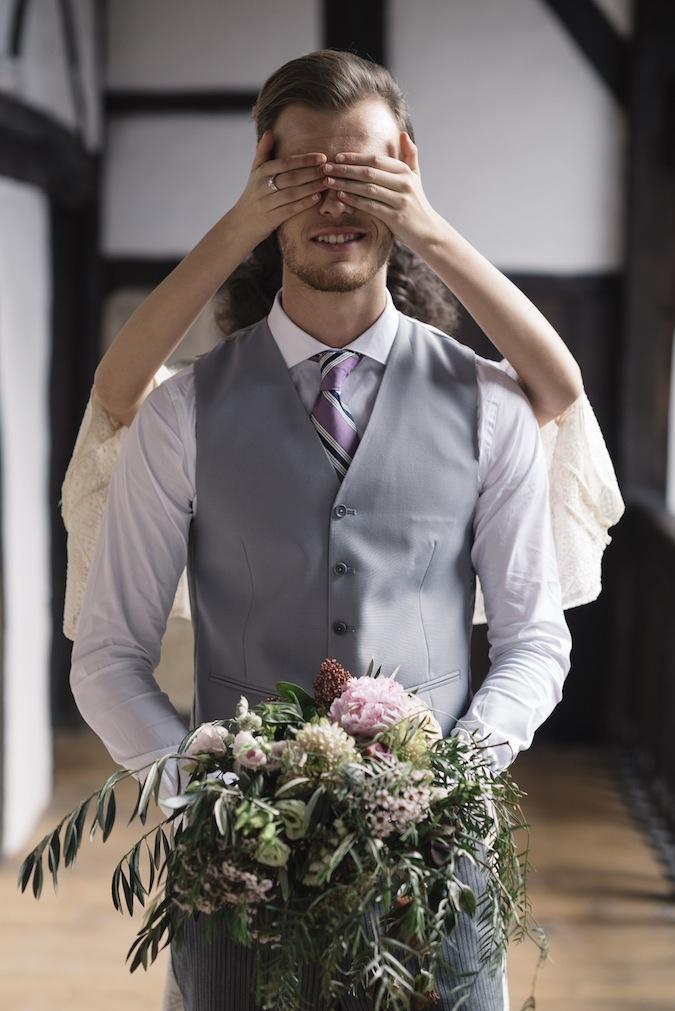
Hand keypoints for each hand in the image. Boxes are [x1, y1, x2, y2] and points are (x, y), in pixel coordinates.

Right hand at [229, 131, 328, 247]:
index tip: (322, 157)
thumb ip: (263, 152)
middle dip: (311, 173)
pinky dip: (304, 203)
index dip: (304, 160)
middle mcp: (262, 187)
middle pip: (291, 177)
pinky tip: (316, 198)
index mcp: (260, 172)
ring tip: (326, 182)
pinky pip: (290, 209)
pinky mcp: (271, 218)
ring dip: (311, 187)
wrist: (241, 223)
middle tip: (328, 169)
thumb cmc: (253, 194)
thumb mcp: (255, 172)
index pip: (285, 163)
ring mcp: (266, 203)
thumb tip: (269, 132)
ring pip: (292, 193)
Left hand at [320, 132, 442, 251]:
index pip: (376, 160)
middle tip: (327, 168)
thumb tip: (402, 133)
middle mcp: (404, 184)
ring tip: (329, 181)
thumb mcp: (416, 177)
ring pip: (368, 189)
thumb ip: (410, 155)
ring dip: (346, 184)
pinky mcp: (396, 217)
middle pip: (369, 172)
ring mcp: (400, 201)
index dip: (355, 158)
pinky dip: (354, 201)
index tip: (338, 157)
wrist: (428, 231)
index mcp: (405, 172)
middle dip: (345, 169)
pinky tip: (341, 197)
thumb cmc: (417, 203)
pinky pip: (371, 206)